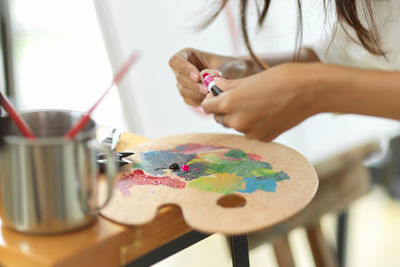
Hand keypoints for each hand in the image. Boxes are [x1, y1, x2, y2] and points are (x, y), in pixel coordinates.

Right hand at [168, 48, 254, 105]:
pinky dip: (198, 101)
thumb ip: (218, 70)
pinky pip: (189, 100)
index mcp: (187, 55)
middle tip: (206, 90)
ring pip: (183, 90)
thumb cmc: (230, 66)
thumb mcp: (227, 65)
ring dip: (196, 94)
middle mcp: (182, 69)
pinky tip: (209, 100)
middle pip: (179, 78)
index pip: (176, 61)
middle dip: (193, 85)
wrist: (235, 77)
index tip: (197, 76)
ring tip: (211, 95)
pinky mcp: (188, 95)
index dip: (184, 69)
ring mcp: (183, 83)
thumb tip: (210, 77)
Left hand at [201, 63, 318, 141]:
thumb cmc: (280, 78)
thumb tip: (214, 87)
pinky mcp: (264, 138)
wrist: (309, 91)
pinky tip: (269, 112)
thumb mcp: (249, 78)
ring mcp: (250, 132)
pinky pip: (251, 131)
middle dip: (225, 110)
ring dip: (241, 117)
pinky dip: (255, 124)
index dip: (211, 100)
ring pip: (237, 125)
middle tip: (240, 98)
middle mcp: (237, 121)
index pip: (207, 107)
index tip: (218, 95)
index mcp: (229, 104)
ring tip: (259, 103)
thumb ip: (228, 86)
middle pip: (220, 118)